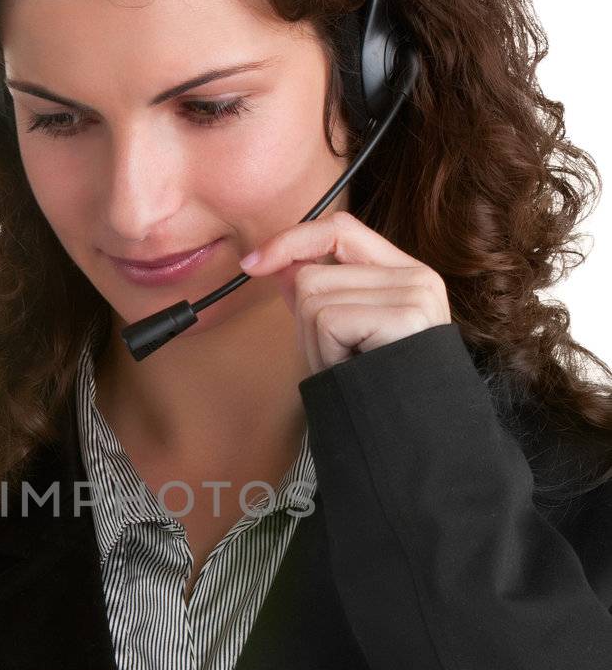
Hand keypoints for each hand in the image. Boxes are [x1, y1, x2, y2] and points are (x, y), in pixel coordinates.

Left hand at [237, 209, 452, 378]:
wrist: (412, 438)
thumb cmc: (374, 391)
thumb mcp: (339, 337)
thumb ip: (315, 296)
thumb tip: (276, 264)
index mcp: (405, 274)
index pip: (339, 230)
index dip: (292, 240)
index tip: (252, 263)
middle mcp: (417, 277)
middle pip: (313, 275)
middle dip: (306, 328)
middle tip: (339, 361)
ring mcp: (414, 293)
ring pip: (313, 297)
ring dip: (316, 346)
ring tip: (349, 369)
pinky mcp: (406, 316)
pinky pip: (328, 320)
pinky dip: (326, 354)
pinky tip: (353, 372)